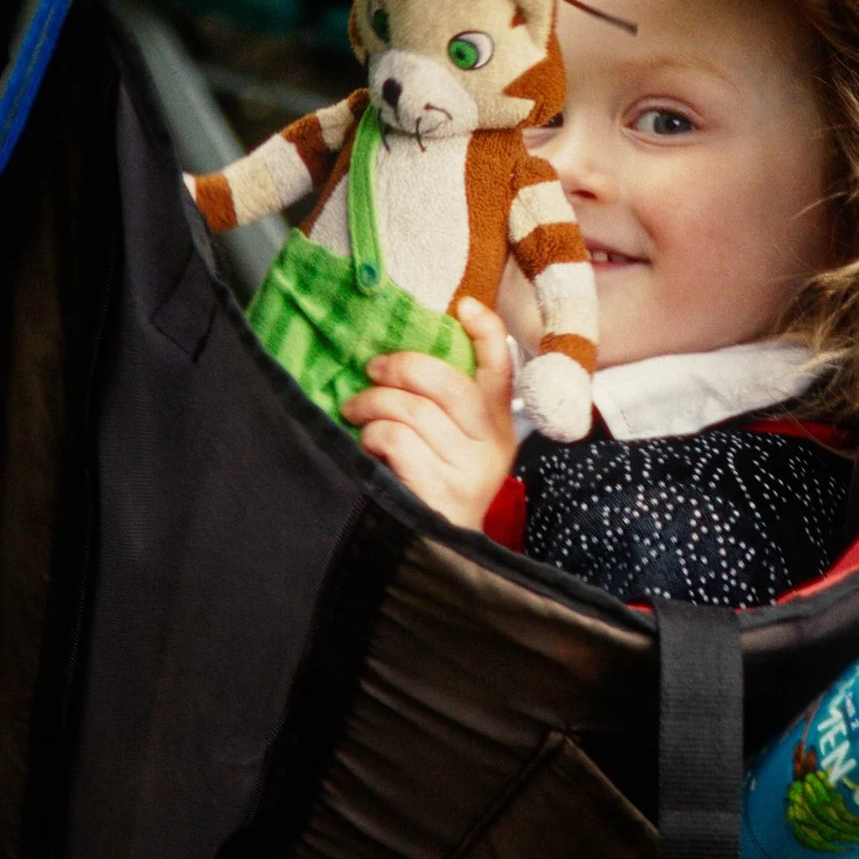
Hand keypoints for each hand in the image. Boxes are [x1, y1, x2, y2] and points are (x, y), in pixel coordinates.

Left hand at [344, 298, 518, 531]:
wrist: (438, 552)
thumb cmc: (435, 484)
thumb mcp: (455, 443)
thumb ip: (444, 404)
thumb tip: (399, 356)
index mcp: (498, 423)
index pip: (502, 367)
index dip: (487, 331)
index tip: (462, 306)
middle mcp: (491, 444)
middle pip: (447, 382)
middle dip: (399, 367)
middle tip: (372, 370)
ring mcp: (468, 469)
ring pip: (414, 409)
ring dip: (373, 403)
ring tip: (356, 410)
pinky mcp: (440, 489)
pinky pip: (396, 439)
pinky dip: (371, 434)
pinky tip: (365, 443)